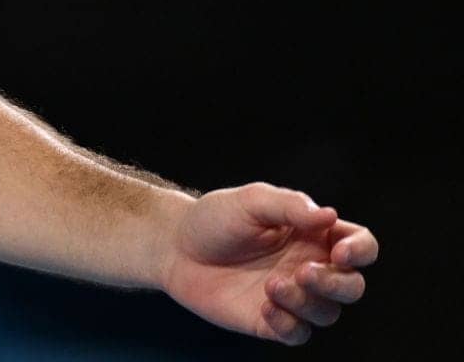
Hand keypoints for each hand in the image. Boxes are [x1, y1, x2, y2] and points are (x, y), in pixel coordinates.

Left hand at [161, 182, 377, 345]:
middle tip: (303, 271)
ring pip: (327, 313)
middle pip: (352, 286)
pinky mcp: (270, 320)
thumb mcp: (250, 201)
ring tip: (271, 285)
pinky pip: (298, 334)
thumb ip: (289, 206)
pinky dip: (288, 324)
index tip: (340, 251)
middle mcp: (309, 266)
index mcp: (313, 235)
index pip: (360, 245)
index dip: (361, 251)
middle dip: (336, 283)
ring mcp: (292, 296)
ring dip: (306, 302)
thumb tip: (329, 215)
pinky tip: (265, 306)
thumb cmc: (215, 219)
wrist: (174, 247)